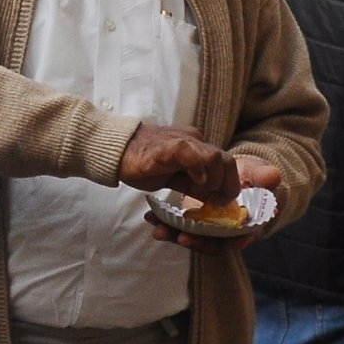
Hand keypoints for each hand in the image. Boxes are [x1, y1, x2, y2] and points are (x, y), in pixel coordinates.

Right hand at [116, 122, 238, 201]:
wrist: (115, 150)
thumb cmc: (140, 162)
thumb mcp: (172, 176)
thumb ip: (191, 183)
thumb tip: (210, 198)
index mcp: (196, 146)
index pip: (223, 162)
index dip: (228, 183)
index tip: (221, 202)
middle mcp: (194, 141)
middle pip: (226, 159)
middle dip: (228, 184)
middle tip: (219, 202)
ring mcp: (184, 142)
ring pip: (216, 157)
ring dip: (216, 180)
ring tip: (204, 193)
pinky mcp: (170, 147)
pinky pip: (193, 155)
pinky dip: (198, 171)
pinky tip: (193, 183)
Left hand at [144, 154, 280, 255]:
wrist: (236, 172)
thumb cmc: (252, 176)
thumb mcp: (259, 173)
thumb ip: (264, 176)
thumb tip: (274, 177)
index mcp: (247, 226)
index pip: (234, 241)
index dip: (219, 243)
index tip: (200, 240)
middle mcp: (227, 233)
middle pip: (208, 243)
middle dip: (191, 241)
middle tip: (176, 236)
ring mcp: (209, 229)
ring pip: (191, 237)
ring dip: (174, 234)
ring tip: (157, 228)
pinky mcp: (194, 222)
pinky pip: (180, 226)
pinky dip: (166, 223)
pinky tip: (152, 216)